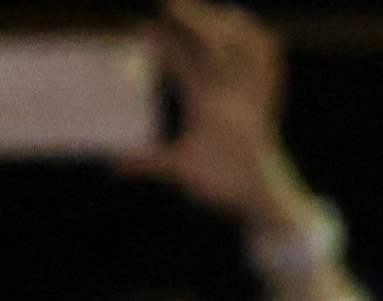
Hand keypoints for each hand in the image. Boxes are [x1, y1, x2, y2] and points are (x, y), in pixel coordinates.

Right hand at [131, 0, 310, 231]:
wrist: (270, 199)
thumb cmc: (224, 183)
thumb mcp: (181, 172)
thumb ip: (146, 162)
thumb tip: (111, 162)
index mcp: (210, 106)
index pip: (182, 62)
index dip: (161, 41)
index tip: (140, 28)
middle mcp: (235, 94)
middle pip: (216, 41)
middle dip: (192, 16)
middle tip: (169, 5)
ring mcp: (256, 93)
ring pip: (247, 43)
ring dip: (225, 22)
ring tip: (204, 11)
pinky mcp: (269, 98)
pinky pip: (271, 59)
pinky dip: (258, 38)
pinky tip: (240, 26)